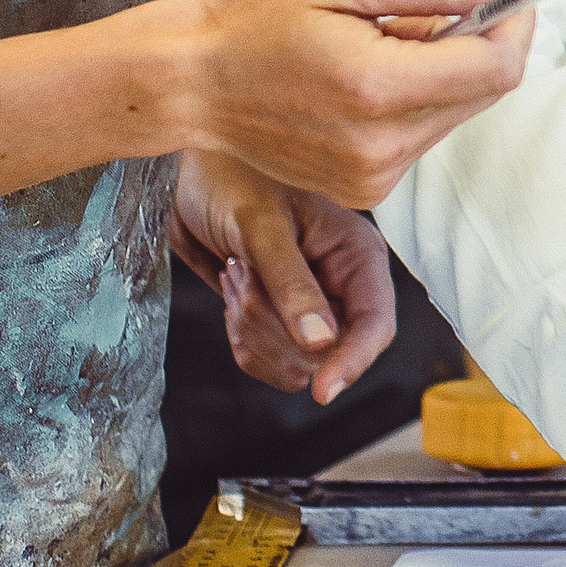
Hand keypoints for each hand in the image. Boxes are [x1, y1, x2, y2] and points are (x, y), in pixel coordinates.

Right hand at [165, 0, 538, 207]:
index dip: (514, 23)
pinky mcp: (363, 190)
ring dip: (443, 72)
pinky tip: (365, 76)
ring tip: (380, 40)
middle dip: (478, 42)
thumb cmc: (252, 21)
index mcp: (377, 90)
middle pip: (483, 93)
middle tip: (427, 5)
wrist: (185, 83)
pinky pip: (421, 137)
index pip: (496, 68)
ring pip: (455, 115)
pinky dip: (414, 100)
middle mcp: (382, 147)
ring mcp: (372, 177)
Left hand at [172, 152, 399, 403]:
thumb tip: (321, 344)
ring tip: (237, 275)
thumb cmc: (234, 178)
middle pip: (328, 354)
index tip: (323, 390)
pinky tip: (233, 292)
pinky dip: (241, 339)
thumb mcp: (261, 227)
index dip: (353, 360)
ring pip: (294, 364)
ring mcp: (311, 307)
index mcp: (357, 255)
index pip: (375, 324)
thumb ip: (291, 284)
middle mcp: (342, 286)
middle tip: (242, 275)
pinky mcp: (279, 321)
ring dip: (253, 330)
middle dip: (275, 328)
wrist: (190, 175)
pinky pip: (267, 363)